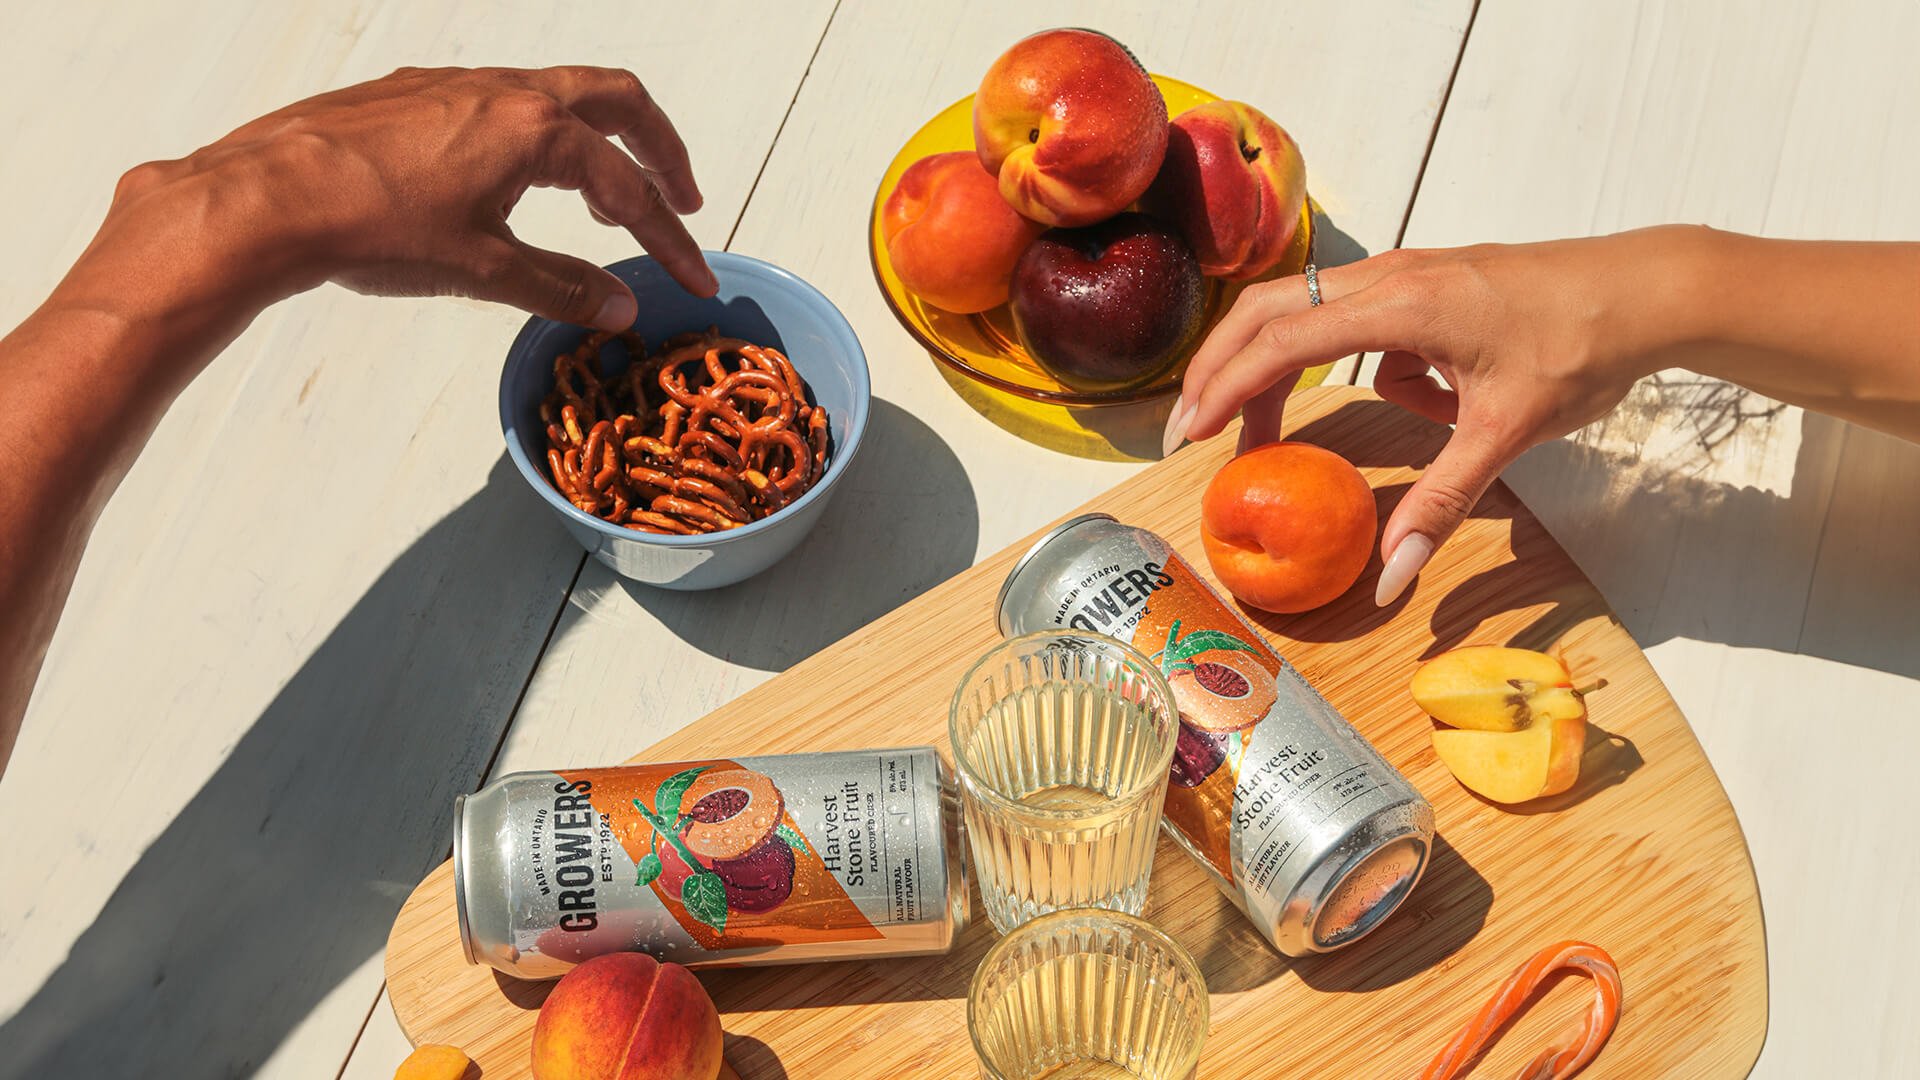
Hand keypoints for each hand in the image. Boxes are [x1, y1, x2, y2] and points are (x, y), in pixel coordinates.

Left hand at [95, 65, 714, 330]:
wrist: (266, 198)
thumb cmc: (372, 228)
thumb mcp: (485, 270)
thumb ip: (563, 288)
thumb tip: (619, 309)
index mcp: (537, 129)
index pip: (629, 191)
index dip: (668, 242)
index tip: (692, 277)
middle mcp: (504, 90)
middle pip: (616, 101)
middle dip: (659, 151)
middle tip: (680, 198)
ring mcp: (455, 86)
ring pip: (555, 94)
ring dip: (597, 140)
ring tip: (603, 197)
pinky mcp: (412, 96)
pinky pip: (500, 102)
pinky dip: (537, 138)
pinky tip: (514, 182)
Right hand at [1164, 228, 1703, 604]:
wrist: (1651, 289)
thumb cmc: (1585, 345)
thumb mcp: (1505, 433)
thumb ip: (1438, 503)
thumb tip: (1389, 575)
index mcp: (1401, 304)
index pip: (1282, 342)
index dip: (1225, 388)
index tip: (1189, 434)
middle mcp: (1391, 276)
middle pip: (1268, 311)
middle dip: (1223, 368)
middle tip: (1193, 428)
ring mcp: (1407, 273)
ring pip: (1307, 311)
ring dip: (1284, 367)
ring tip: (1277, 431)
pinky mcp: (1426, 284)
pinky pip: (1363, 323)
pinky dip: (1370, 367)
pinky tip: (1432, 401)